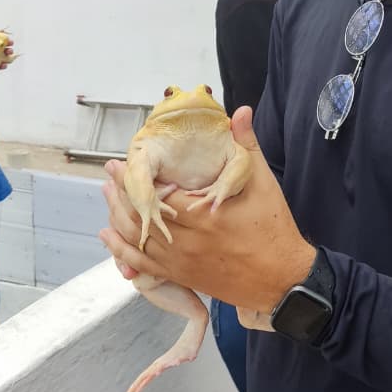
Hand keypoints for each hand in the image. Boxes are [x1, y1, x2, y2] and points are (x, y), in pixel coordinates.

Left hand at [100, 106, 315, 314]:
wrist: (283, 279)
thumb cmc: (274, 230)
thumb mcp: (263, 183)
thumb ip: (246, 146)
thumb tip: (240, 112)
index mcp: (203, 216)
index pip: (156, 194)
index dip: (134, 178)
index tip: (121, 162)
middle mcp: (186, 241)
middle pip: (140, 216)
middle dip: (120, 193)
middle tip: (110, 173)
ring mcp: (181, 262)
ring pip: (137, 239)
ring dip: (118, 216)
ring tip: (108, 195)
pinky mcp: (182, 276)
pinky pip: (144, 265)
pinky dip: (123, 250)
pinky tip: (110, 236)